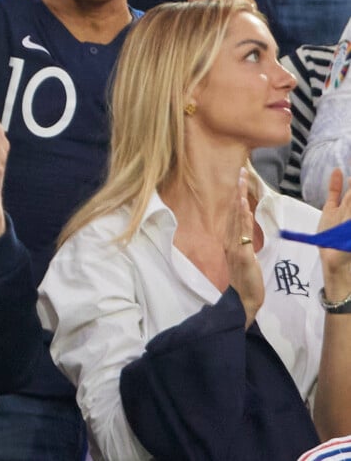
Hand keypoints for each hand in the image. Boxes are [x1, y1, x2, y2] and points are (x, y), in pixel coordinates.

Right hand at [224, 168, 263, 327]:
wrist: (242, 302)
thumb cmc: (244, 283)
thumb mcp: (243, 259)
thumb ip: (242, 244)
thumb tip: (245, 231)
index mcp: (229, 241)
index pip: (233, 213)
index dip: (236, 196)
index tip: (239, 180)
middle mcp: (229, 240)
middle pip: (233, 210)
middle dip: (238, 190)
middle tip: (242, 170)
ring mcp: (234, 246)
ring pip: (237, 217)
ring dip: (240, 197)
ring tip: (242, 179)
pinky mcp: (243, 254)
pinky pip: (242, 231)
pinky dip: (242, 216)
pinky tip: (243, 204)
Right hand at [318, 169, 350, 299]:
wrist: (336, 263)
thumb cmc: (346, 244)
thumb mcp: (347, 223)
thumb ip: (345, 202)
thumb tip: (347, 183)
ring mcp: (343, 209)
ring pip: (349, 190)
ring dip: (350, 179)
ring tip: (349, 161)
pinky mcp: (331, 212)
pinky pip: (333, 194)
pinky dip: (335, 183)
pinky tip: (337, 171)